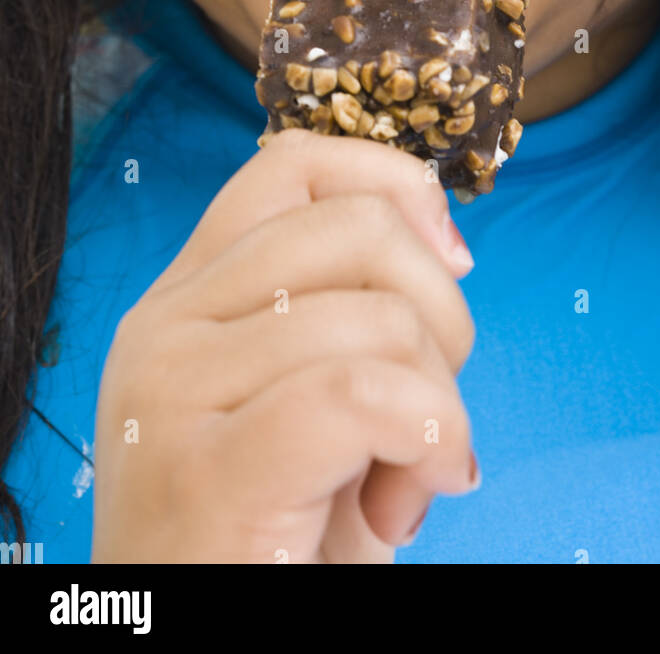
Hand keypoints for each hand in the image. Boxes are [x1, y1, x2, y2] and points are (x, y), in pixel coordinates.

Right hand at [90, 129, 477, 562]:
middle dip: (440, 316)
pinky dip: (423, 437)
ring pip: (379, 321)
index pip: (294, 164)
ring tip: (400, 485)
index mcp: (187, 297)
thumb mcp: (305, 399)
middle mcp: (165, 326)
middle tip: (424, 412)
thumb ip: (347, 310)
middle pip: (359, 227)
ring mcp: (173, 393)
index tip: (447, 260)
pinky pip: (359, 394)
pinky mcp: (207, 475)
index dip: (395, 185)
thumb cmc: (274, 542)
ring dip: (436, 409)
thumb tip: (444, 242)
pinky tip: (411, 499)